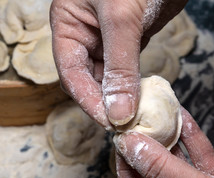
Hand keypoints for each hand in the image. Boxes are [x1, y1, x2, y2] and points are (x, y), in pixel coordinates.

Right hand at [50, 0, 187, 128]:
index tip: (108, 121)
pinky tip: (144, 100)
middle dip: (104, 103)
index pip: (72, 72)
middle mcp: (85, 36)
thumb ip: (119, 65)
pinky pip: (129, 71)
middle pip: (89, 80)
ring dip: (121, 99)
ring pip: (110, 79)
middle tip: (124, 125)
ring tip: (136, 118)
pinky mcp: (132, 40)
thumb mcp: (121, 17)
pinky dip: (136, 88)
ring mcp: (109, 40)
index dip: (87, 99)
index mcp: (69, 25)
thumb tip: (117, 110)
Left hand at [114, 108, 213, 177]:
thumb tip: (131, 146)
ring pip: (177, 169)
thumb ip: (165, 172)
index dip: (126, 167)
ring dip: (168, 141)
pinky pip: (201, 164)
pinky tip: (183, 121)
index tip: (121, 141)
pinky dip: (193, 143)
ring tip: (156, 115)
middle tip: (135, 124)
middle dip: (146, 150)